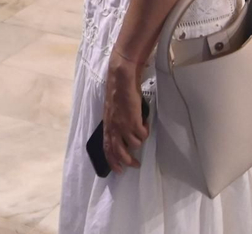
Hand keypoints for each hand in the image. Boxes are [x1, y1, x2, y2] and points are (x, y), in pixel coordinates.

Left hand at [102, 55, 147, 172]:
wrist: (121, 81)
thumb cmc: (117, 94)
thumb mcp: (112, 112)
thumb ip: (115, 124)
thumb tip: (123, 136)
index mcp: (107, 126)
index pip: (106, 148)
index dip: (112, 161)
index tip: (118, 171)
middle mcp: (113, 128)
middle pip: (119, 152)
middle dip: (128, 161)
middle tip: (136, 165)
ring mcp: (123, 126)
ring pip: (134, 144)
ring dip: (139, 141)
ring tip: (142, 132)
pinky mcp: (134, 121)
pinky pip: (143, 134)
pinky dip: (145, 131)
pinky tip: (145, 124)